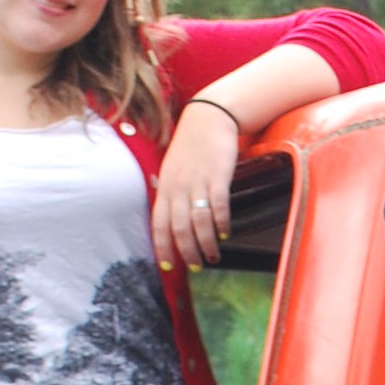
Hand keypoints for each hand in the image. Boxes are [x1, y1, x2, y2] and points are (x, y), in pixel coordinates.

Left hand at [152, 100, 241, 267]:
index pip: (159, 225)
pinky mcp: (218, 176)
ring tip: (213, 256)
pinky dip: (222, 223)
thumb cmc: (191, 146)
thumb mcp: (172, 170)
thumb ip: (170, 194)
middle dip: (187, 252)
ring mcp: (198, 182)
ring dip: (206, 244)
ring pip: (199, 222)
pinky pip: (219, 206)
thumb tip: (169, 221)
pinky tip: (225, 233)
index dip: (163, 248)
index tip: (168, 267)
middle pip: (179, 229)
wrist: (209, 118)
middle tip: (196, 266)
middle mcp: (178, 188)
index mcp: (165, 188)